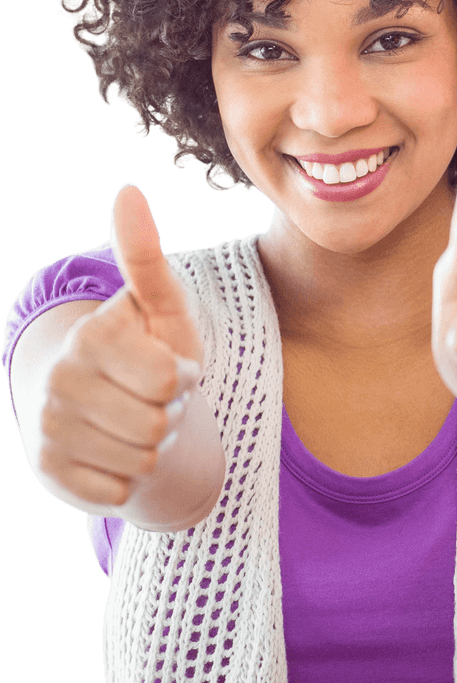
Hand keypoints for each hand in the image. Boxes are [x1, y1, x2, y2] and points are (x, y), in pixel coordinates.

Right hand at [37, 183, 203, 506]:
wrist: (105, 405)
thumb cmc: (147, 348)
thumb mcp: (159, 306)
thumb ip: (144, 257)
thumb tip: (128, 190)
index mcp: (90, 336)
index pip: (168, 379)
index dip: (182, 376)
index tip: (168, 364)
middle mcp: (60, 382)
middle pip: (157, 425)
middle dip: (169, 413)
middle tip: (154, 398)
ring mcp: (49, 430)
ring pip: (141, 462)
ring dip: (153, 446)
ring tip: (138, 419)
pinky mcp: (50, 473)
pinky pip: (118, 493)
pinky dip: (129, 477)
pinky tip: (117, 450)